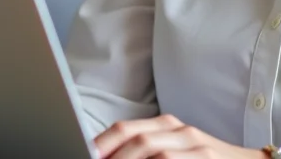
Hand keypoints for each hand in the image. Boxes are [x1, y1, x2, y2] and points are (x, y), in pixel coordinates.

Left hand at [93, 114, 265, 158]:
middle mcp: (181, 131)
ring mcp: (197, 147)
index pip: (125, 129)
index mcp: (167, 125)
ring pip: (154, 152)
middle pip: (135, 139)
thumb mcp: (175, 150)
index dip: (101, 143)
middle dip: (110, 155)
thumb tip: (106, 154)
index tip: (83, 153)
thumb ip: (145, 151)